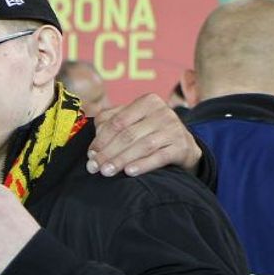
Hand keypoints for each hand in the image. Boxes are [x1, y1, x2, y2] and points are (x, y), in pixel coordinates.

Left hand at [86, 93, 201, 177]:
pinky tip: (129, 172)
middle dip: (108, 152)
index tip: (90, 154)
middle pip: (128, 135)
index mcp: (147, 102)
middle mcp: (163, 112)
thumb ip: (110, 123)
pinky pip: (160, 157)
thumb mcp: (132, 122)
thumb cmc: (150, 133)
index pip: (117, 121)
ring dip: (121, 160)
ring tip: (106, 172)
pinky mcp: (182, 146)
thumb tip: (94, 144)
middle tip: (94, 167)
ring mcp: (174, 129)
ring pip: (142, 146)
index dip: (101, 139)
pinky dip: (143, 165)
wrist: (183, 146)